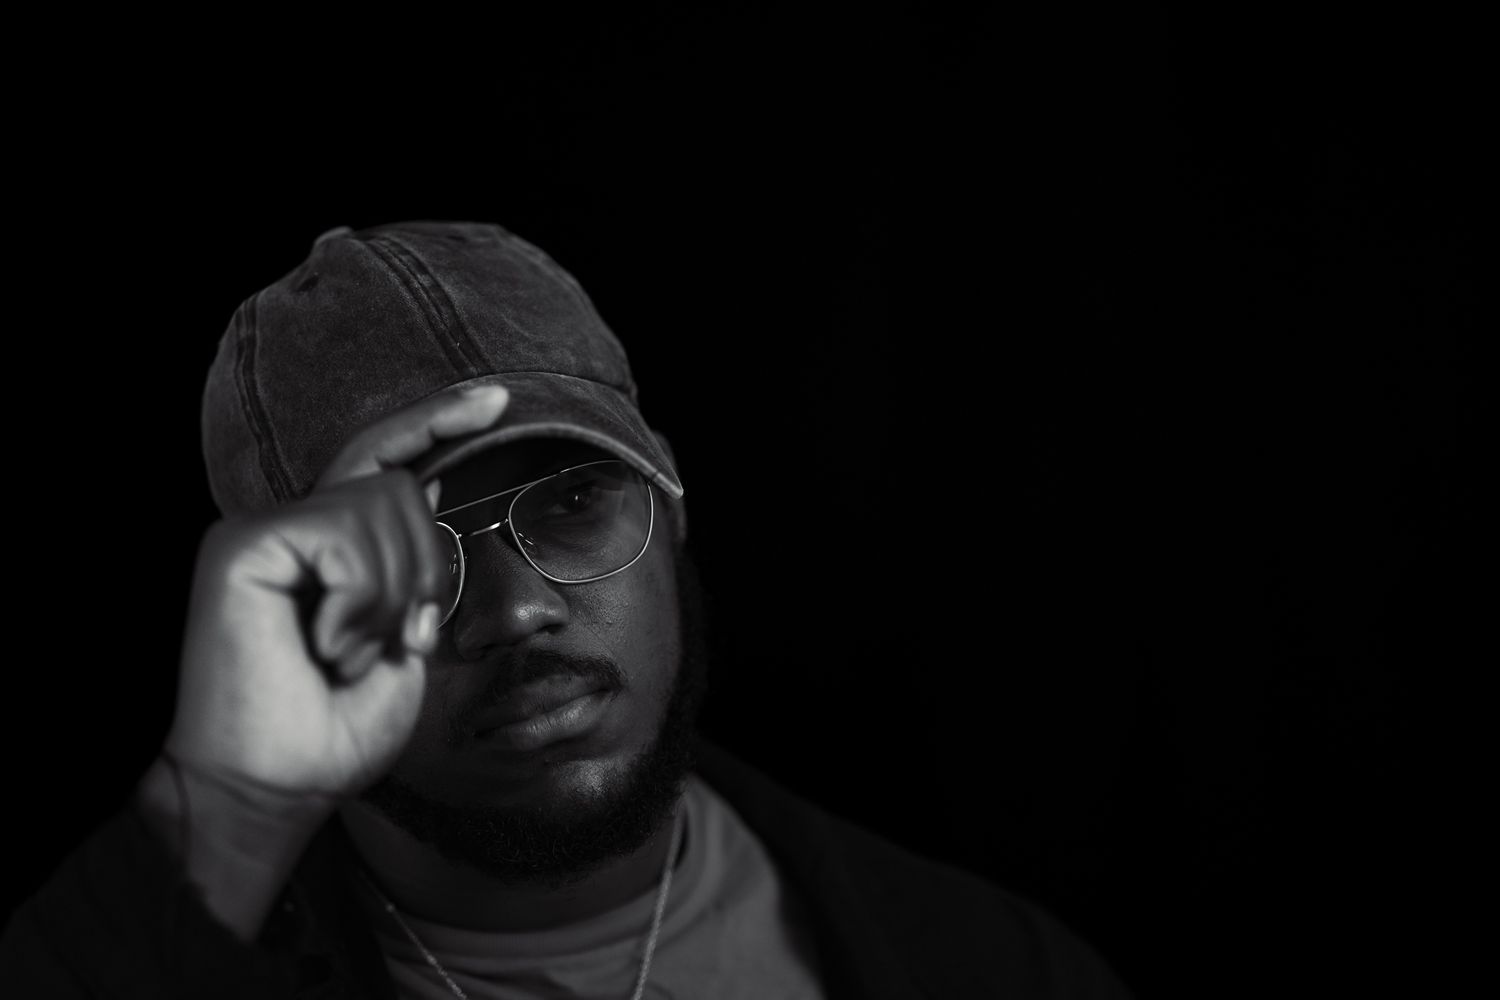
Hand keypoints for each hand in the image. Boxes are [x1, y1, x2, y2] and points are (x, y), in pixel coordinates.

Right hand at [164, 383, 509, 809]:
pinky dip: (359, 600)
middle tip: (398, 643)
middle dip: (427, 568)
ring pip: (382, 505)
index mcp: (324, 545)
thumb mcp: (397, 637)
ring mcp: (260, 529)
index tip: (496, 400)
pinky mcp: (242, 544)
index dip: (437, 421)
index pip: (383, 457)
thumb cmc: (333, 730)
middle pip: (400, 487)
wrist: (273, 790)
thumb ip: (410, 567)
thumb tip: (428, 487)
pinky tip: (325, 646)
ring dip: (390, 597)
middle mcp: (289, 525)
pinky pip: (345, 534)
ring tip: (347, 654)